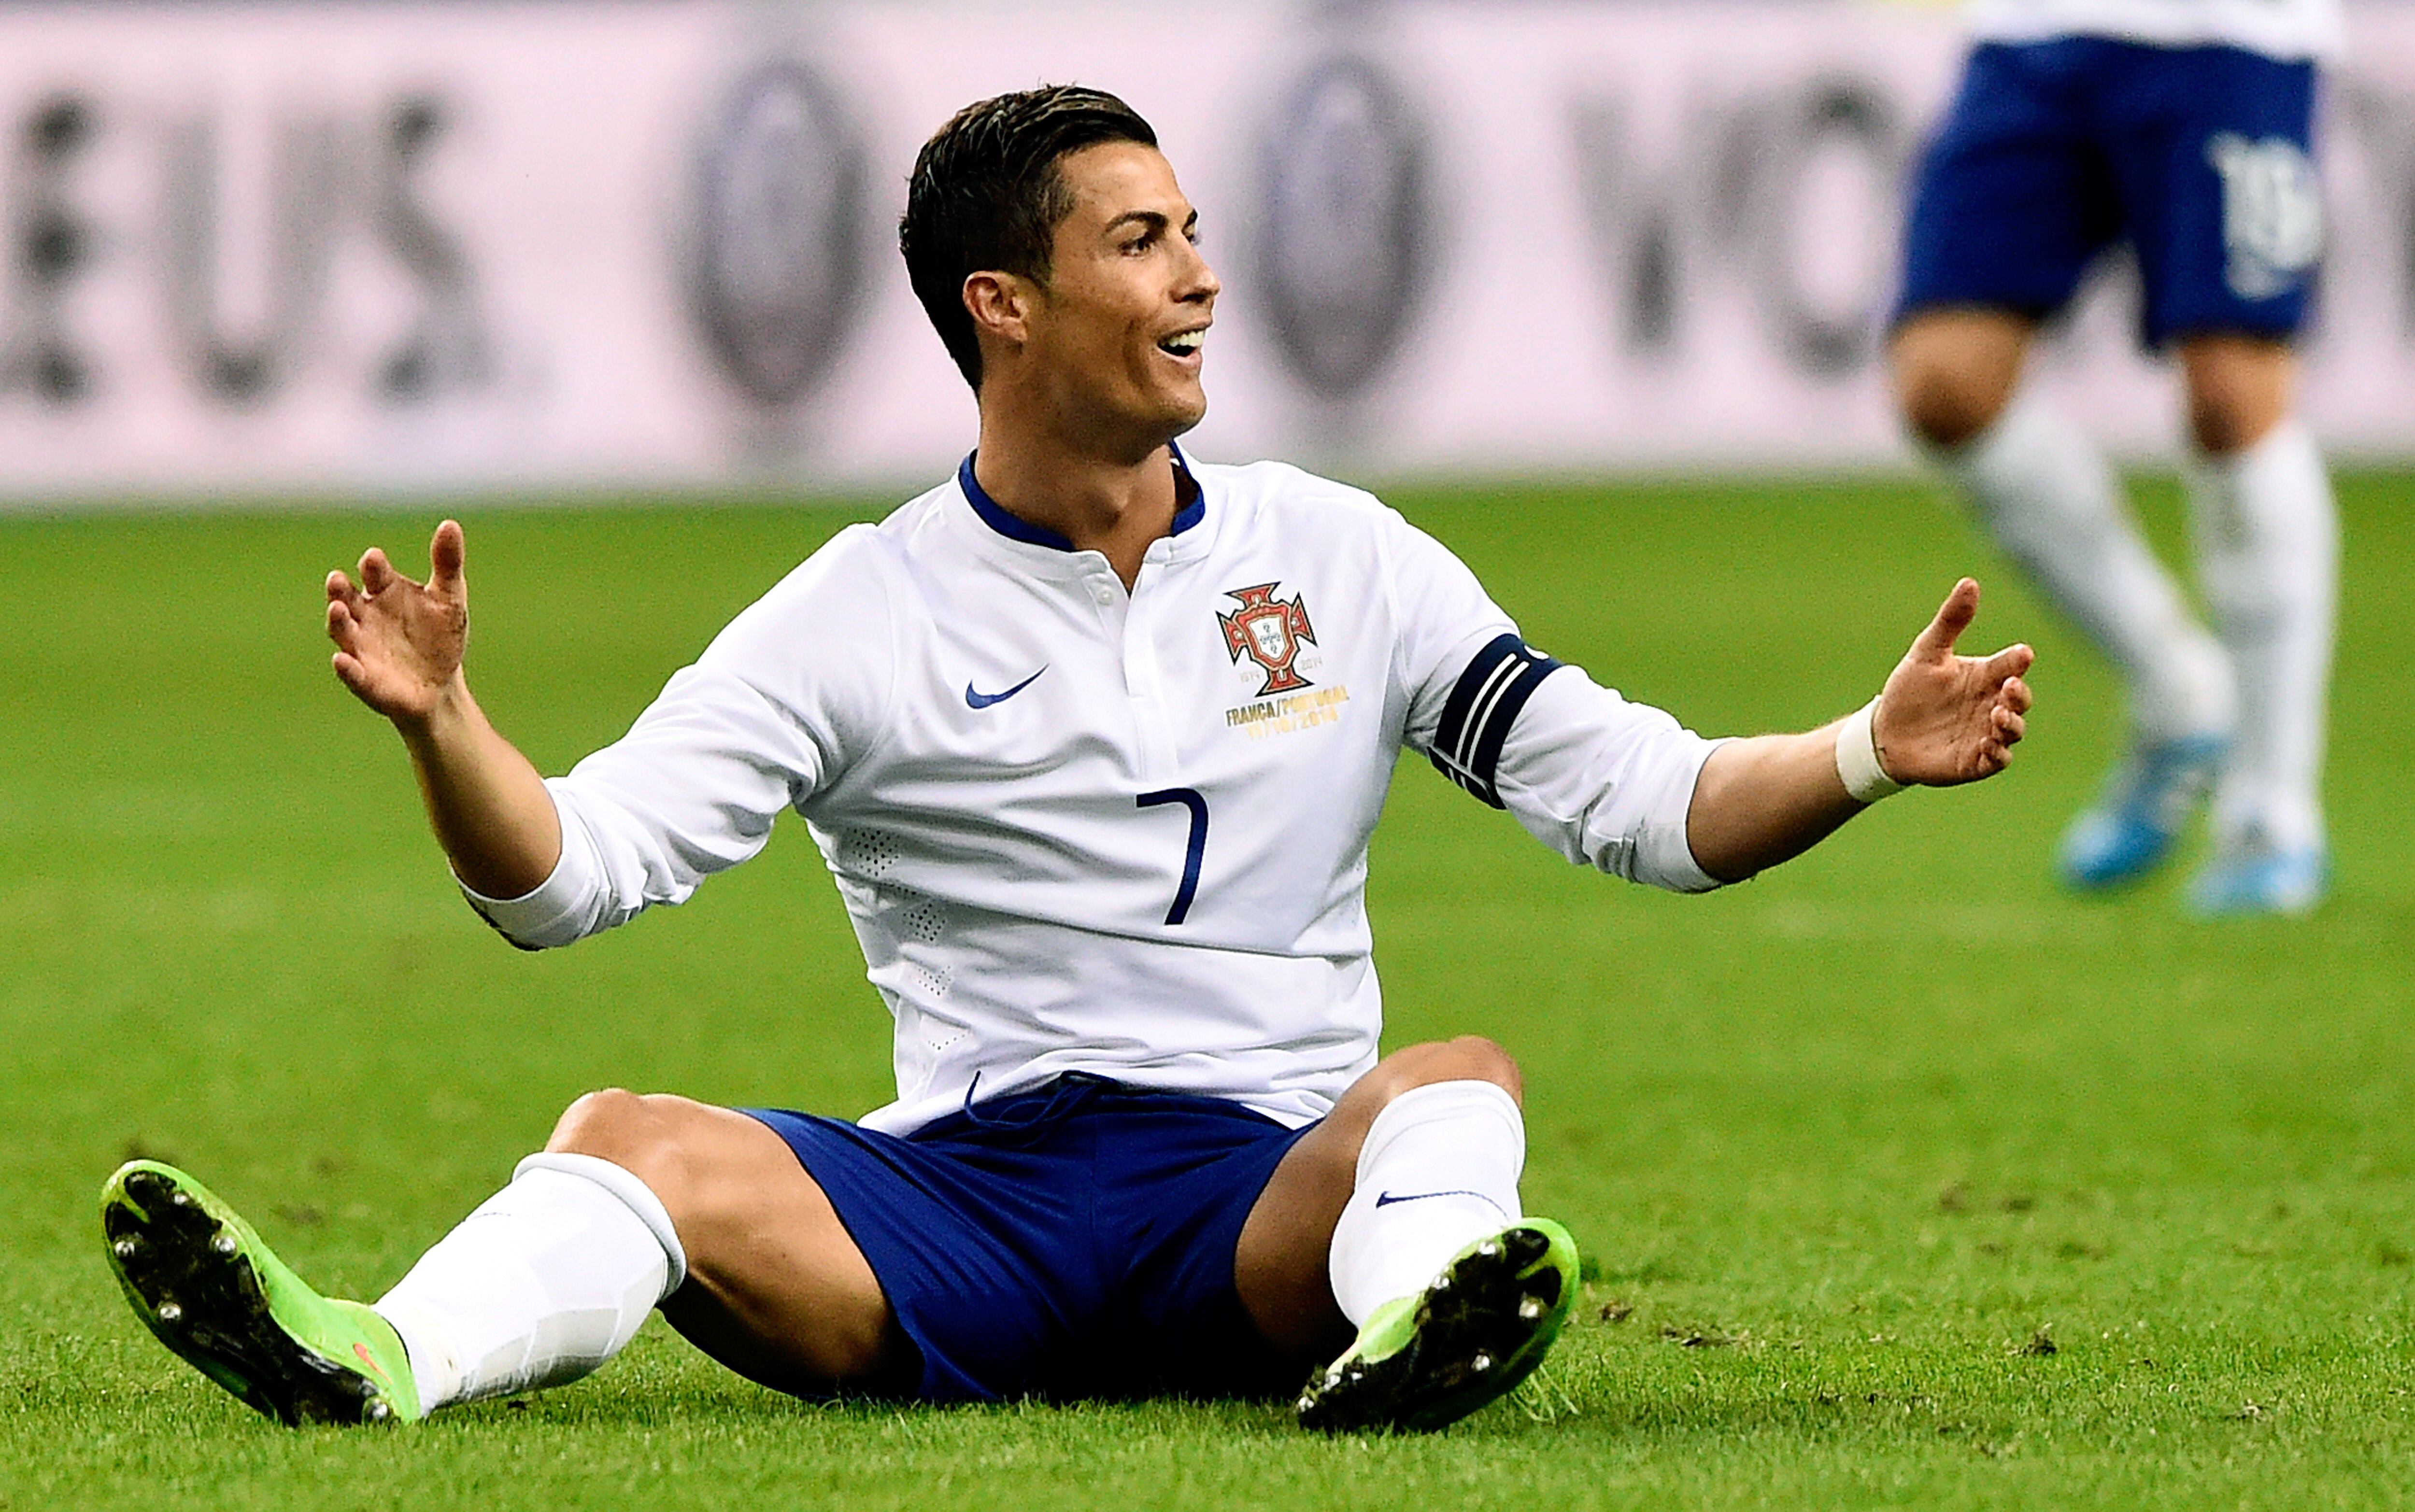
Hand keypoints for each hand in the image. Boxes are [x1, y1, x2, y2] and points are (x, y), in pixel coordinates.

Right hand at [326, 520, 468, 726]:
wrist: (441, 685)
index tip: (373, 558)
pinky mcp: (365, 680)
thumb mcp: (449, 598)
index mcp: (385, 592)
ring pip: (343, 631)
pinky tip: (341, 661)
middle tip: (337, 580)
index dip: (373, 566)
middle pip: (346, 598)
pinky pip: (352, 673)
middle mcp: (365, 617)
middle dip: (340, 590)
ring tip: (336, 609)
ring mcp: (361, 648)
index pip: (375, 573)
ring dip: (337, 621)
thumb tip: (451, 524)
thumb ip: (447, 564)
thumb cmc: (440, 636)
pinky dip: (346, 668)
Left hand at [1873, 578, 2033, 785]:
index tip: (2022, 654)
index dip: (2018, 660)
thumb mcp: (1927, 652)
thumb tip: (1970, 582)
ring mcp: (1986, 733)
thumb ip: (1951, 621)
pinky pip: (1998, 760)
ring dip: (2011, 723)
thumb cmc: (1909, 689)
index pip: (2011, 665)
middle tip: (2009, 687)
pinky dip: (1998, 753)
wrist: (1885, 733)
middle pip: (2020, 699)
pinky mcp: (1976, 761)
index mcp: (1985, 676)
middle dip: (2020, 694)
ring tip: (1997, 715)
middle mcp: (1991, 704)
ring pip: (2014, 730)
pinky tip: (1986, 743)